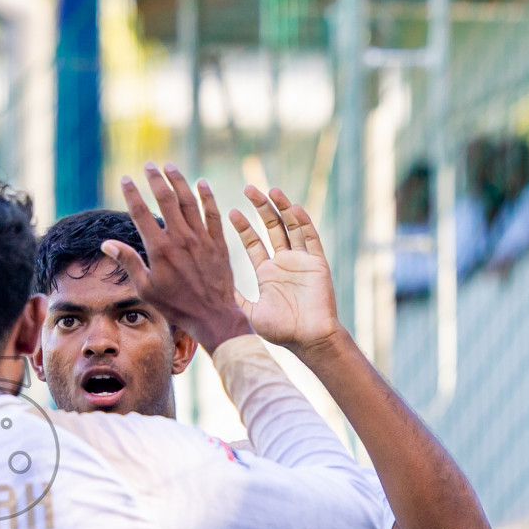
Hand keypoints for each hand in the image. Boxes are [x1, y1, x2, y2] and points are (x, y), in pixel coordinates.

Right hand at [104, 163, 252, 353]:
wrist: (212, 315)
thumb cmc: (175, 305)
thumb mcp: (145, 288)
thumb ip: (128, 262)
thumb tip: (106, 244)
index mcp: (159, 249)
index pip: (141, 213)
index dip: (131, 193)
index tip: (125, 179)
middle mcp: (180, 238)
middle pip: (165, 199)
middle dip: (155, 179)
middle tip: (149, 165)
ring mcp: (201, 238)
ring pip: (189, 200)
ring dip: (178, 181)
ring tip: (170, 167)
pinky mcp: (218, 242)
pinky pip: (212, 213)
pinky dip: (207, 196)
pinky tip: (201, 184)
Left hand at [229, 186, 347, 359]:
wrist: (308, 340)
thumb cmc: (281, 332)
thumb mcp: (250, 311)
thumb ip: (235, 296)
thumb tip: (211, 287)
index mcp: (267, 273)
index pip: (254, 243)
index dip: (244, 226)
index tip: (231, 211)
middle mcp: (284, 263)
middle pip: (272, 227)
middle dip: (260, 208)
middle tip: (248, 188)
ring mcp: (301, 261)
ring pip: (291, 226)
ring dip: (281, 207)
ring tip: (270, 189)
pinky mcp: (317, 263)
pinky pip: (311, 237)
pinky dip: (303, 221)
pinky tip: (293, 206)